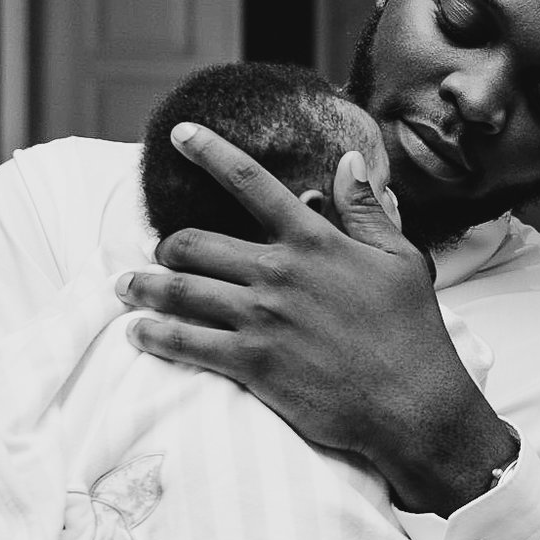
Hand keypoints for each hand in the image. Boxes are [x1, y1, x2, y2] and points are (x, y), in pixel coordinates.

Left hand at [120, 124, 516, 513]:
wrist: (412, 405)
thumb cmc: (412, 333)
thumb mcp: (400, 260)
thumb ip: (366, 210)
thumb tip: (349, 162)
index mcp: (313, 240)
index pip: (249, 182)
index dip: (209, 151)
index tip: (180, 134)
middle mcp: (279, 272)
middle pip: (196, 243)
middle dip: (167, 246)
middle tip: (158, 253)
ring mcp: (261, 318)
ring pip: (180, 290)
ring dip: (145, 287)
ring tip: (127, 288)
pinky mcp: (252, 363)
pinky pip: (186, 342)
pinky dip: (155, 334)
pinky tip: (140, 332)